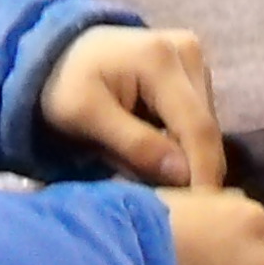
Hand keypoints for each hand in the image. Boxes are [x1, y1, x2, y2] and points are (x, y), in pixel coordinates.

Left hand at [40, 22, 224, 187]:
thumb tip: (184, 174)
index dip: (203, 174)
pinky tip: (155, 152)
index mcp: (160, 58)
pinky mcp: (192, 68)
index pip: (198, 128)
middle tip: (167, 202)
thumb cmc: (63, 84)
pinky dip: (180, 143)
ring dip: (185, 157)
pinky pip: (196, 119)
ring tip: (148, 172)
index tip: (200, 213)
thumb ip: (135, 144)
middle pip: (206, 129)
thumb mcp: (85, 116)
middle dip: (192, 170)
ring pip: (204, 127)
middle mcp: (186, 51)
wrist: (58, 53)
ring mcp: (192, 57)